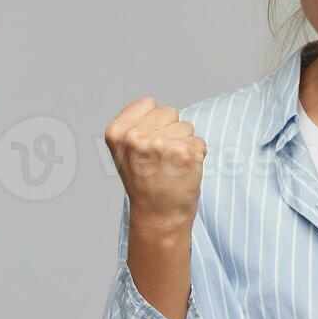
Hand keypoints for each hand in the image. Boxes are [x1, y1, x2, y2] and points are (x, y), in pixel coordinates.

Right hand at [104, 96, 206, 230]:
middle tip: (161, 159)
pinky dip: (196, 155)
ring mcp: (161, 144)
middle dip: (170, 131)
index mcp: (117, 131)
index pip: (149, 103)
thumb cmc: (145, 181)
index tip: (148, 146)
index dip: (154, 122)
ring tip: (171, 166)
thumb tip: (160, 109)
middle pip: (170, 112)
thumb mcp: (126, 151)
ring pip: (186, 126)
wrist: (158, 215)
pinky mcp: (185, 154)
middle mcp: (136, 136)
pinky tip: (183, 172)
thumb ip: (136, 125)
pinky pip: (199, 142)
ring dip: (184, 144)